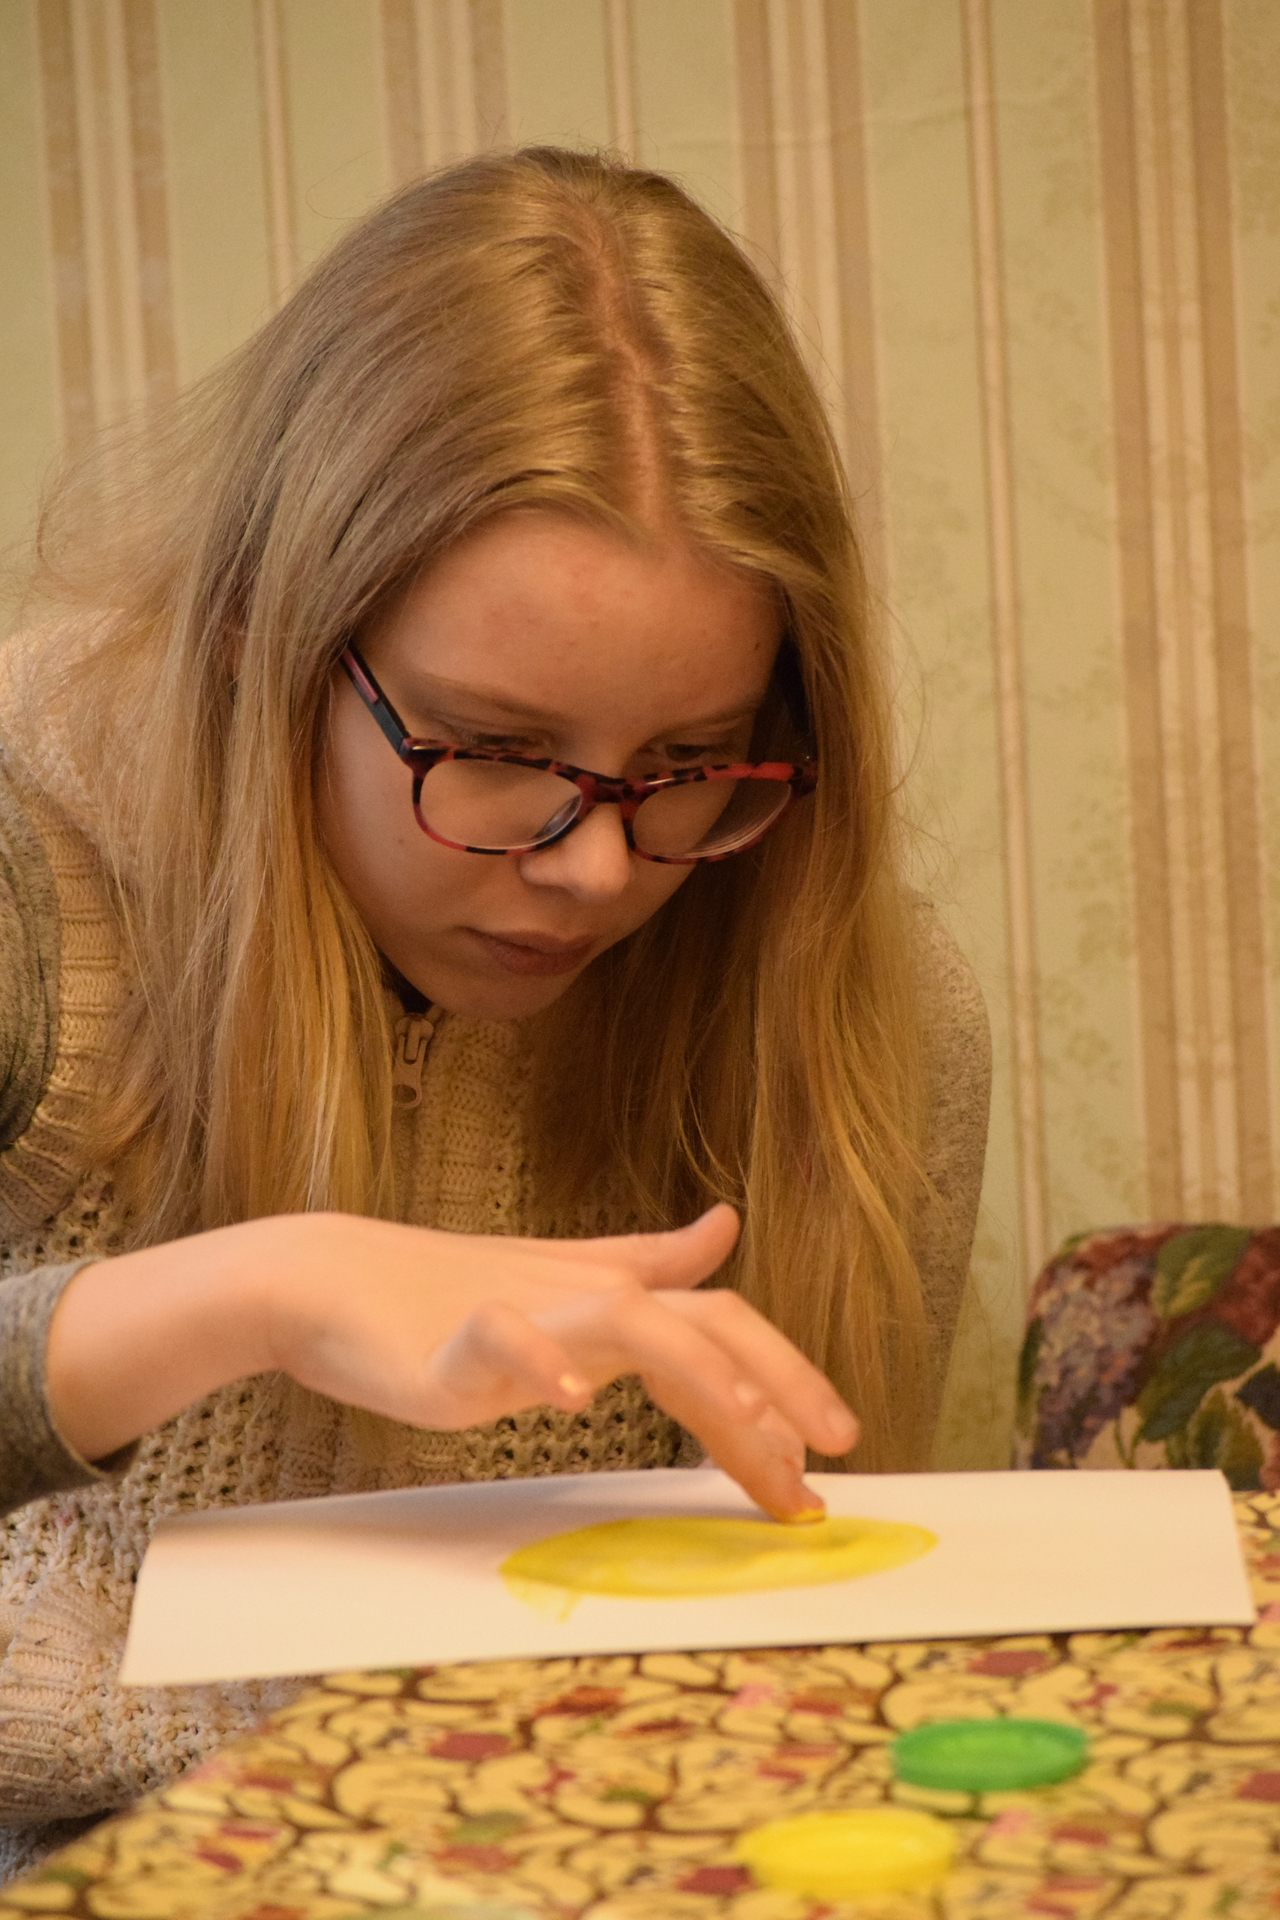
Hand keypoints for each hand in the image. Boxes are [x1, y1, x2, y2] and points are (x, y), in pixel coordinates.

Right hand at [46, 1206, 856, 1519]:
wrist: (328, 1277)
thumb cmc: (445, 1287)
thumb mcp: (564, 1277)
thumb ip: (648, 1259)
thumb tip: (725, 1225)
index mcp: (613, 1292)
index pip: (722, 1325)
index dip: (786, 1379)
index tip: (830, 1455)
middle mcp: (584, 1297)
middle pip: (703, 1322)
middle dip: (777, 1388)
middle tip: (821, 1474)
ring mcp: (523, 1314)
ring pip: (631, 1324)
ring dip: (701, 1374)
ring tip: (755, 1432)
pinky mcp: (451, 1342)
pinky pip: (501, 1341)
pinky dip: (538, 1362)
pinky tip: (572, 1401)